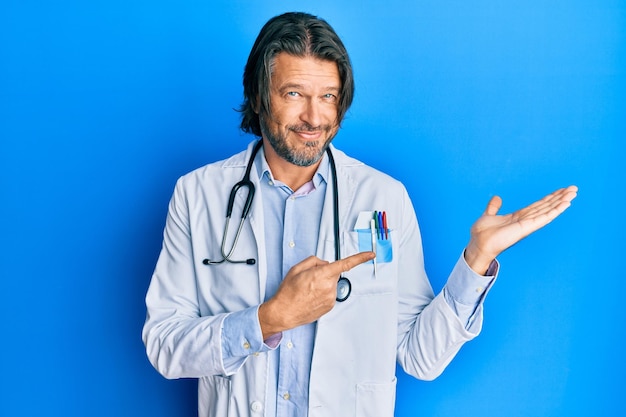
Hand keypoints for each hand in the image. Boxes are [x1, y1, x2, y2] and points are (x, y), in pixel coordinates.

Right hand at [258, 251, 374, 338]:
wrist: (284, 313)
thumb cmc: (288, 292)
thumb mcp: (296, 269)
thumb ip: (314, 261)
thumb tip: (325, 264)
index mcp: (321, 275)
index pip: (345, 264)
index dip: (360, 258)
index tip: (370, 254)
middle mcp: (329, 287)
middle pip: (334, 273)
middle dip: (325, 273)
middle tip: (309, 279)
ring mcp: (331, 298)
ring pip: (331, 284)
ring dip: (323, 284)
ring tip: (308, 291)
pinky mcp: (330, 306)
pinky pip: (330, 294)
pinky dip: (322, 293)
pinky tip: (311, 297)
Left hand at [464, 185, 577, 273]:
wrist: (478, 244)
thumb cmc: (482, 234)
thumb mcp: (488, 215)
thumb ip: (494, 207)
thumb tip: (497, 197)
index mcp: (518, 217)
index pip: (538, 205)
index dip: (549, 198)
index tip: (560, 190)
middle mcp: (526, 220)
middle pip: (546, 206)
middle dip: (559, 197)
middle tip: (573, 188)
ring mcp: (527, 224)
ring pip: (548, 210)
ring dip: (561, 202)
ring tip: (573, 193)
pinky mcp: (527, 228)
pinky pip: (544, 218)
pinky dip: (555, 210)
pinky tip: (566, 204)